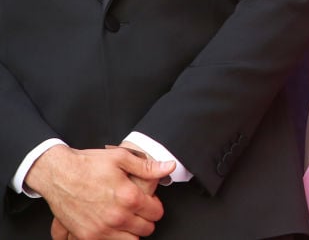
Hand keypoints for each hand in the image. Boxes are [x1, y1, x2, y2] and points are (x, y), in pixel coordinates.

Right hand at [25, 145, 174, 239]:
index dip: (155, 205)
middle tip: (138, 209)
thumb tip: (168, 167)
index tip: (149, 201)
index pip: (156, 212)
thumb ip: (148, 167)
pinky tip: (112, 226)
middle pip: (146, 228)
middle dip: (146, 218)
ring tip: (126, 218)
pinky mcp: (87, 236)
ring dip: (132, 231)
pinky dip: (114, 237)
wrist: (58, 174)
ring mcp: (101, 229)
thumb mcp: (121, 158)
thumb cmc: (87, 165)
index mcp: (128, 197)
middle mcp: (116, 216)